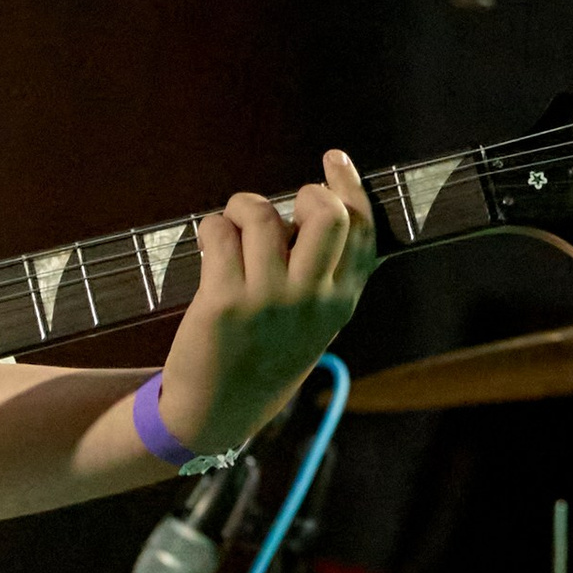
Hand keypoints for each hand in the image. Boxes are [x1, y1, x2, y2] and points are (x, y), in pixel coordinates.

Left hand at [156, 149, 375, 458]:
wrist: (214, 412)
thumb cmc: (263, 358)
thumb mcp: (313, 323)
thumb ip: (326, 274)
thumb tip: (320, 207)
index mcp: (340, 302)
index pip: (362, 229)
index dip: (348, 185)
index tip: (333, 159)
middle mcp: (311, 299)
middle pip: (326, 213)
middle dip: (304, 193)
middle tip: (280, 209)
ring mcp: (269, 300)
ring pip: (264, 216)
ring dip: (243, 208)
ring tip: (233, 227)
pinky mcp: (224, 300)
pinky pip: (220, 232)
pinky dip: (212, 226)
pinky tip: (210, 242)